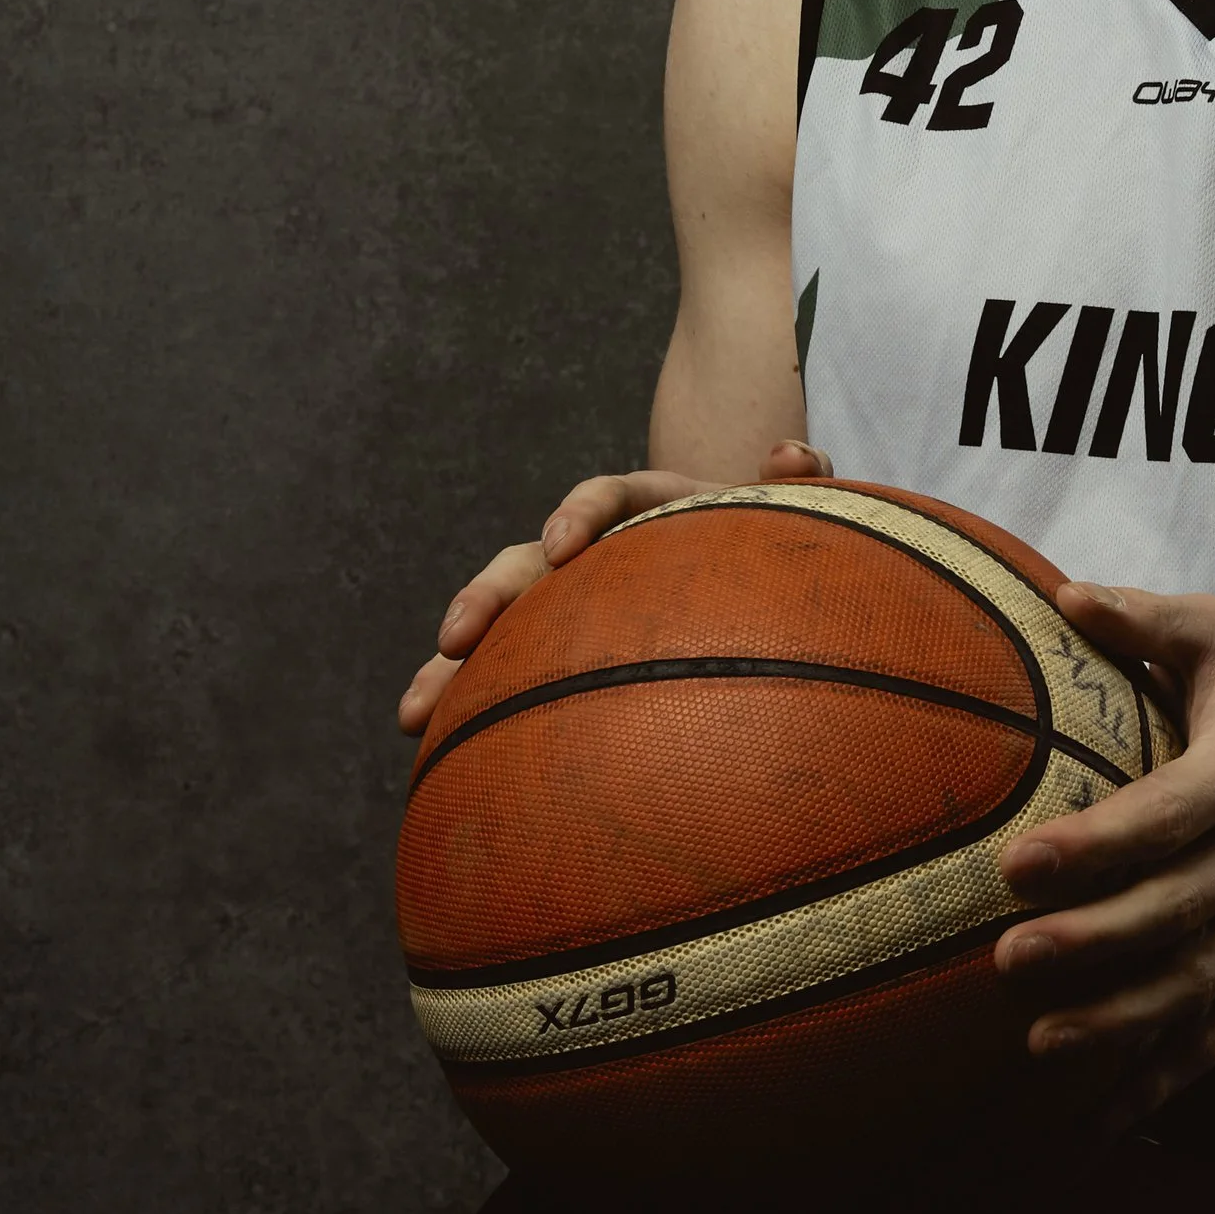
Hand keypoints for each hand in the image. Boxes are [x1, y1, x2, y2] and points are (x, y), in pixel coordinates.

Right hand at [394, 440, 832, 731]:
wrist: (752, 578)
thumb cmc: (774, 545)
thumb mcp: (795, 512)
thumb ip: (801, 478)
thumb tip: (787, 456)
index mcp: (651, 509)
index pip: (609, 497)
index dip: (581, 512)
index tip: (562, 546)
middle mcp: (595, 555)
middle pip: (526, 565)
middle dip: (486, 598)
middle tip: (454, 637)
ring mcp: (570, 606)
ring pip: (499, 629)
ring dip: (450, 667)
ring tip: (413, 716)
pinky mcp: (560, 655)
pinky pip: (508, 680)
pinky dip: (472, 710)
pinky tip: (435, 758)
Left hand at [994, 585, 1214, 1127]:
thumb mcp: (1213, 638)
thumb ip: (1146, 616)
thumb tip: (1067, 596)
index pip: (1175, 811)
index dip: (1102, 842)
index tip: (1019, 861)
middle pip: (1183, 912)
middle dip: (1098, 942)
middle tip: (1009, 958)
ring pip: (1198, 990)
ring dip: (1121, 1024)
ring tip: (1038, 1044)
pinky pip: (1209, 1043)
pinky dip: (1154, 1088)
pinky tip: (1088, 1131)